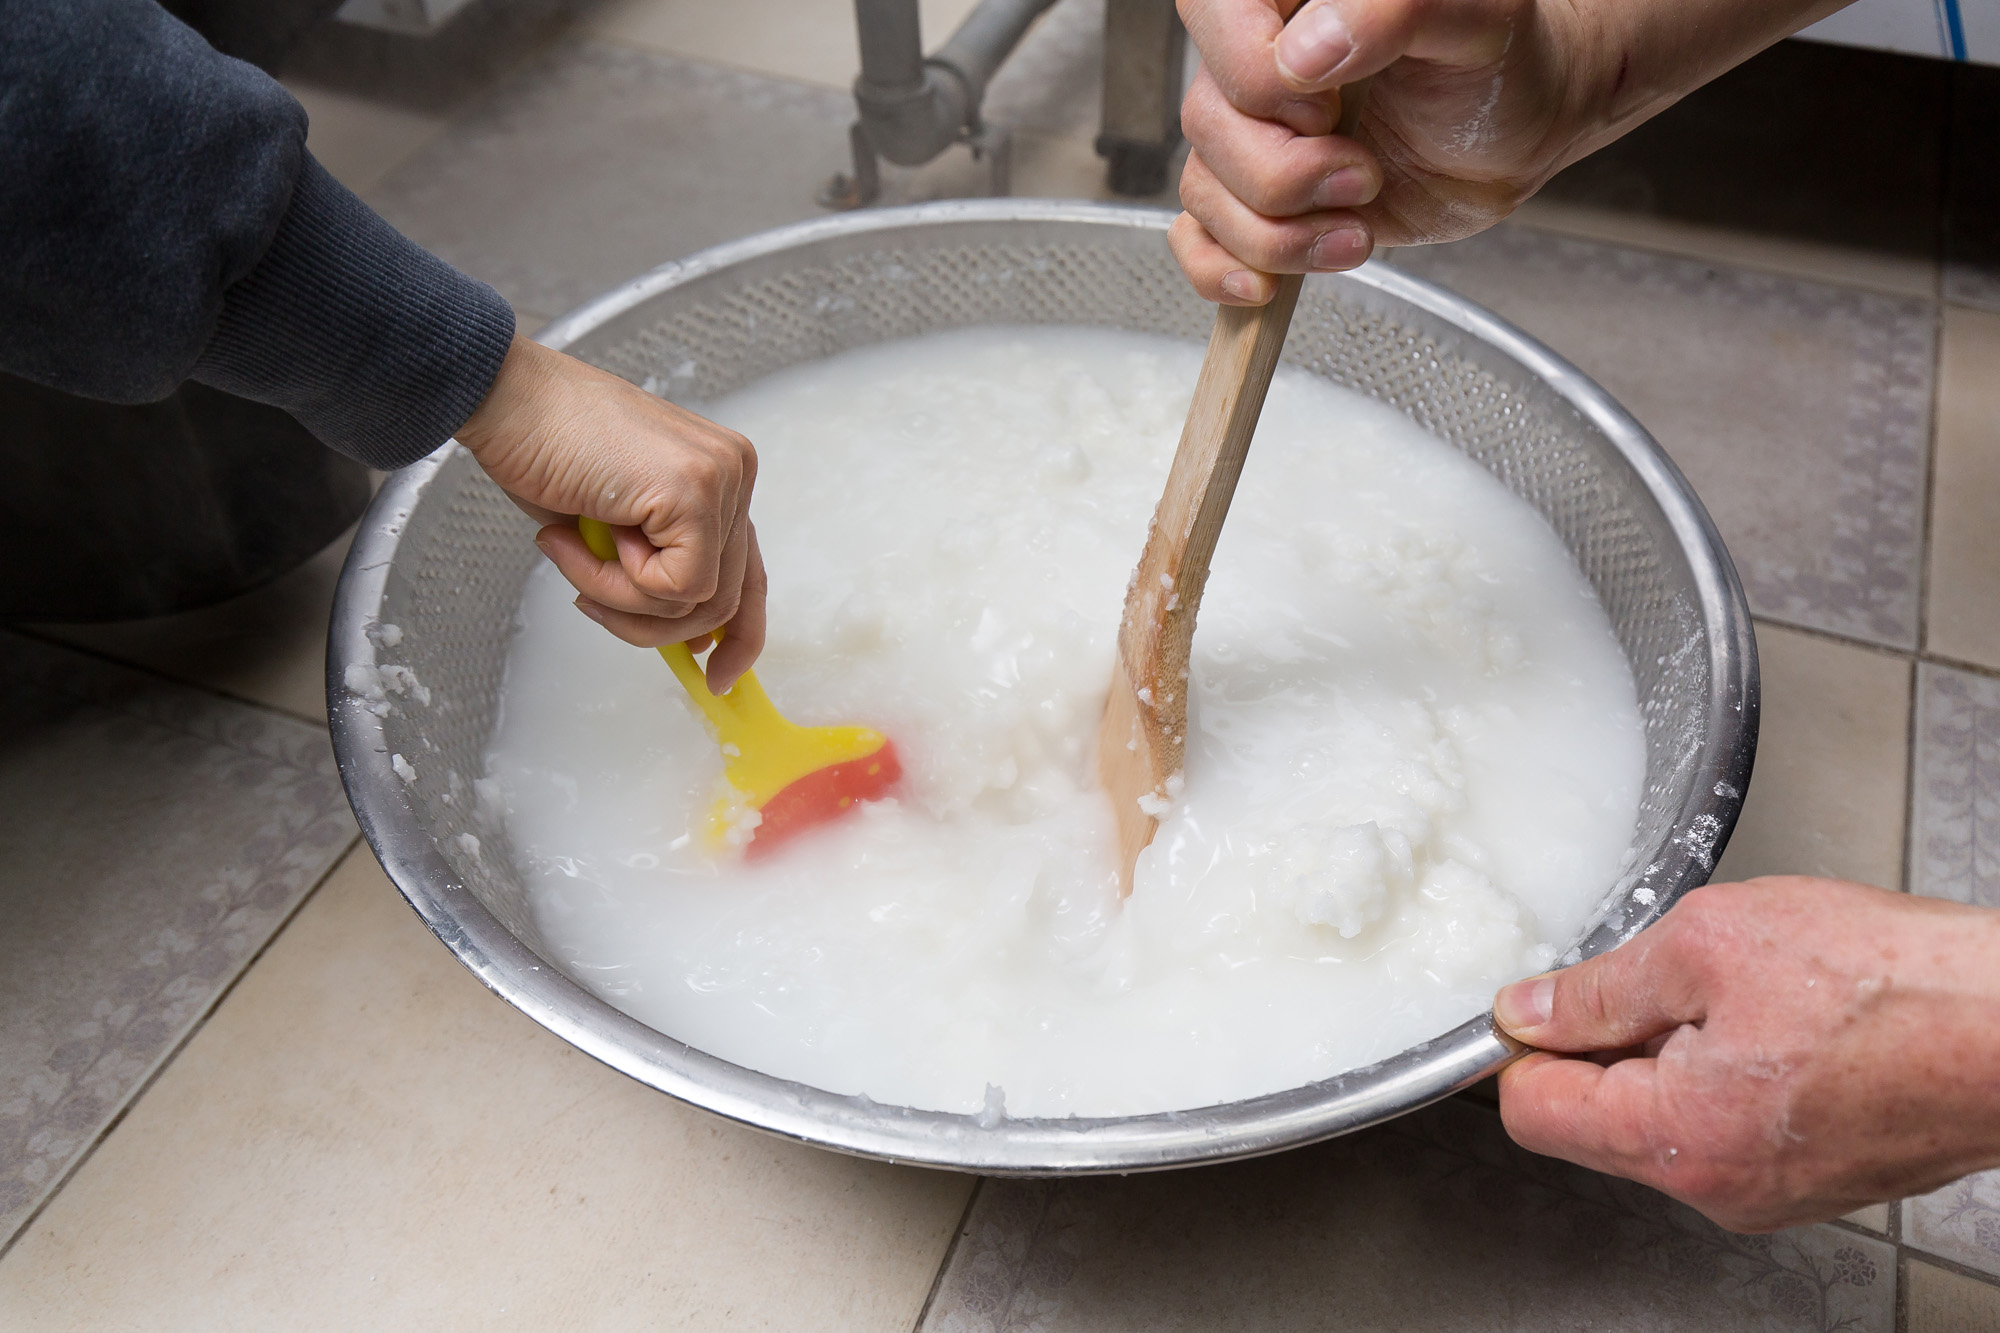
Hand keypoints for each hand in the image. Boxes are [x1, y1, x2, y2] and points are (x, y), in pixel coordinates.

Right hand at [455, 334, 765, 691]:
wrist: (504, 399)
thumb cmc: (545, 451)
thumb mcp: (619, 525)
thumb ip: (662, 567)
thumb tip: (692, 639)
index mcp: (722, 476)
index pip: (749, 575)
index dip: (737, 635)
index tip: (715, 674)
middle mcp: (734, 473)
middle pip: (727, 600)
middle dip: (654, 626)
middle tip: (593, 605)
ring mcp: (720, 478)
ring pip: (697, 601)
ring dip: (622, 600)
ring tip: (572, 555)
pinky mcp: (693, 491)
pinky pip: (673, 587)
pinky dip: (615, 583)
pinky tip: (576, 536)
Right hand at [1171, 0, 1845, 303]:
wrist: (1538, 109)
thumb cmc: (1511, 45)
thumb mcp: (1473, 6)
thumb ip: (1395, 1)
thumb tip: (1312, 45)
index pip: (1215, 34)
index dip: (1265, 86)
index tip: (1336, 101)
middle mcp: (1256, 68)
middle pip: (1208, 135)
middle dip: (1290, 177)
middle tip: (1366, 179)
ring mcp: (1257, 142)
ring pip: (1207, 203)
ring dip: (1282, 238)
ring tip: (1366, 223)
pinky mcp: (1268, 211)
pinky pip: (1200, 254)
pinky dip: (1231, 280)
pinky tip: (1288, 278)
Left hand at [1493, 877, 1999, 1231]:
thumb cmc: (1895, 984)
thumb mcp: (1707, 943)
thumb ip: (1600, 988)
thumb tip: (1528, 1011)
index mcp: (1677, 1139)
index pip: (1531, 1113)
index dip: (1523, 1046)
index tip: (1542, 1001)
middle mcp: (1720, 1187)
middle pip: (1597, 1118)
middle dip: (1611, 1041)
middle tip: (1674, 975)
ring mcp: (1772, 1191)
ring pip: (1668, 1116)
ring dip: (1679, 1048)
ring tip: (1750, 994)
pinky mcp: (1816, 1173)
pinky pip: (1732, 1121)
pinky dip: (1736, 1066)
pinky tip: (1788, 1019)